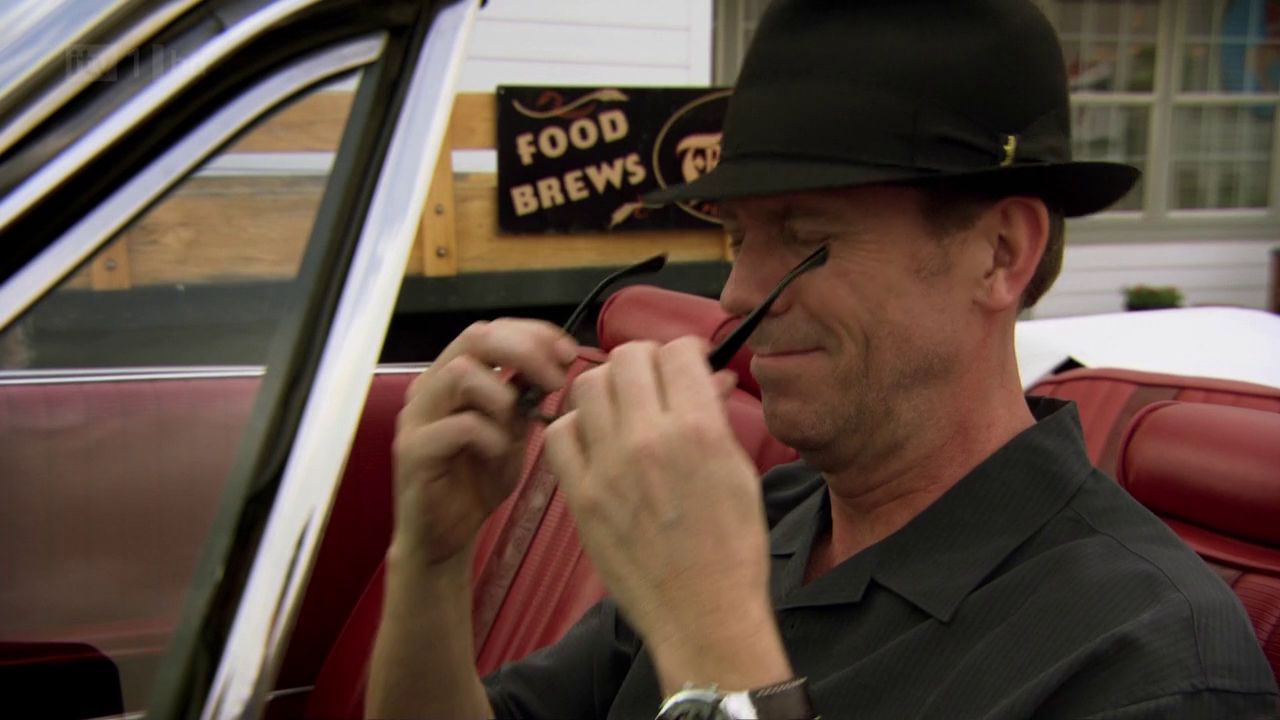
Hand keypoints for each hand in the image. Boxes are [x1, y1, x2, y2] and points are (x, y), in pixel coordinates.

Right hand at [392, 319, 577, 568]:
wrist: (444, 535)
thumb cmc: (476, 481)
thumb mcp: (512, 431)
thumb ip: (524, 397)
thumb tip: (556, 362)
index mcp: (452, 375)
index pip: (491, 330)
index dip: (533, 334)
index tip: (568, 352)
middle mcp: (430, 387)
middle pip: (475, 338)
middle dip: (525, 351)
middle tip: (556, 379)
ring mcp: (417, 417)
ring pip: (461, 373)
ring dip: (504, 394)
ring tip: (520, 423)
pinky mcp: (413, 451)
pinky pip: (459, 426)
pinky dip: (491, 435)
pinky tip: (502, 453)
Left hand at [543, 337, 789, 690]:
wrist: (703, 613)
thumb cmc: (731, 550)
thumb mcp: (740, 473)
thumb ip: (717, 418)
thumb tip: (709, 378)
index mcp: (697, 430)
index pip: (676, 352)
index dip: (685, 353)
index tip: (686, 365)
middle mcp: (647, 441)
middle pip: (626, 358)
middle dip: (644, 362)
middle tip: (653, 382)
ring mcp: (608, 468)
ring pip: (586, 385)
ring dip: (606, 387)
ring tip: (621, 407)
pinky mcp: (580, 496)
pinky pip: (558, 433)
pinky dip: (574, 426)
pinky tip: (594, 440)